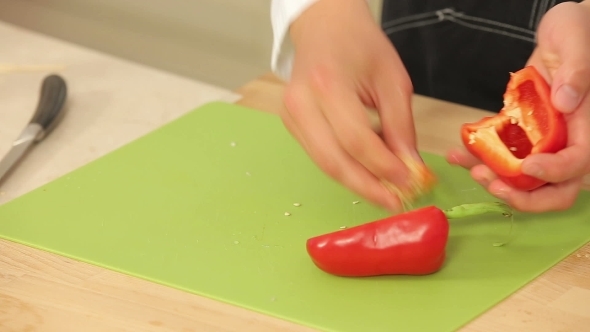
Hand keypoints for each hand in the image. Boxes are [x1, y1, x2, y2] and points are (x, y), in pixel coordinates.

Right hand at [281, 0, 423, 210]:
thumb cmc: (360, 46)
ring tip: (384, 193)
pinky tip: (366, 174)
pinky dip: (345, 168)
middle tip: (394, 202)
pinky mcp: (291, 124)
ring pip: (324, 164)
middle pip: (333, 161)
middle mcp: (302, 103)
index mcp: (328, 84)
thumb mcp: (392, 80)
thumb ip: (400, 126)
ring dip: (356, 182)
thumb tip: (409, 167)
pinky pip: (319, 156)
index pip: (356, 140)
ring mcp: (291, 116)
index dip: (383, 167)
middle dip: (366, 187)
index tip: (408, 182)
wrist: (324, 27)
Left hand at [447, 1, 589, 211]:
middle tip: (492, 184)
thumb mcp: (577, 41)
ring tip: (471, 169)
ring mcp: (544, 138)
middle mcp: (568, 138)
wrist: (562, 30)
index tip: (525, 167)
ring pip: (525, 177)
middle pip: (556, 187)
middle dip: (525, 196)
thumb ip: (577, 72)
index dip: (553, 172)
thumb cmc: (577, 30)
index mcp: (586, 123)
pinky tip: (458, 154)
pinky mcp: (523, 133)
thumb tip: (566, 102)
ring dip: (497, 180)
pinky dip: (480, 158)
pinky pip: (503, 153)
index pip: (577, 162)